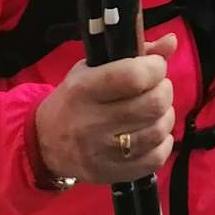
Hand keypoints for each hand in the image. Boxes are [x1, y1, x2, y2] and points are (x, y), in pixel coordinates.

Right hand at [34, 33, 177, 184]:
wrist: (44, 144)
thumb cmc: (74, 99)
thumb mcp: (93, 69)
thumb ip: (133, 53)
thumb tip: (171, 41)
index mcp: (84, 90)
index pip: (134, 76)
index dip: (155, 67)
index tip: (155, 66)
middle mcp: (91, 122)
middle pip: (152, 104)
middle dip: (164, 90)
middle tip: (156, 89)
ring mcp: (101, 152)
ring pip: (157, 130)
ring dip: (165, 116)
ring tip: (154, 111)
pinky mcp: (110, 174)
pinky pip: (155, 159)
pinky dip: (163, 144)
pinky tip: (153, 135)